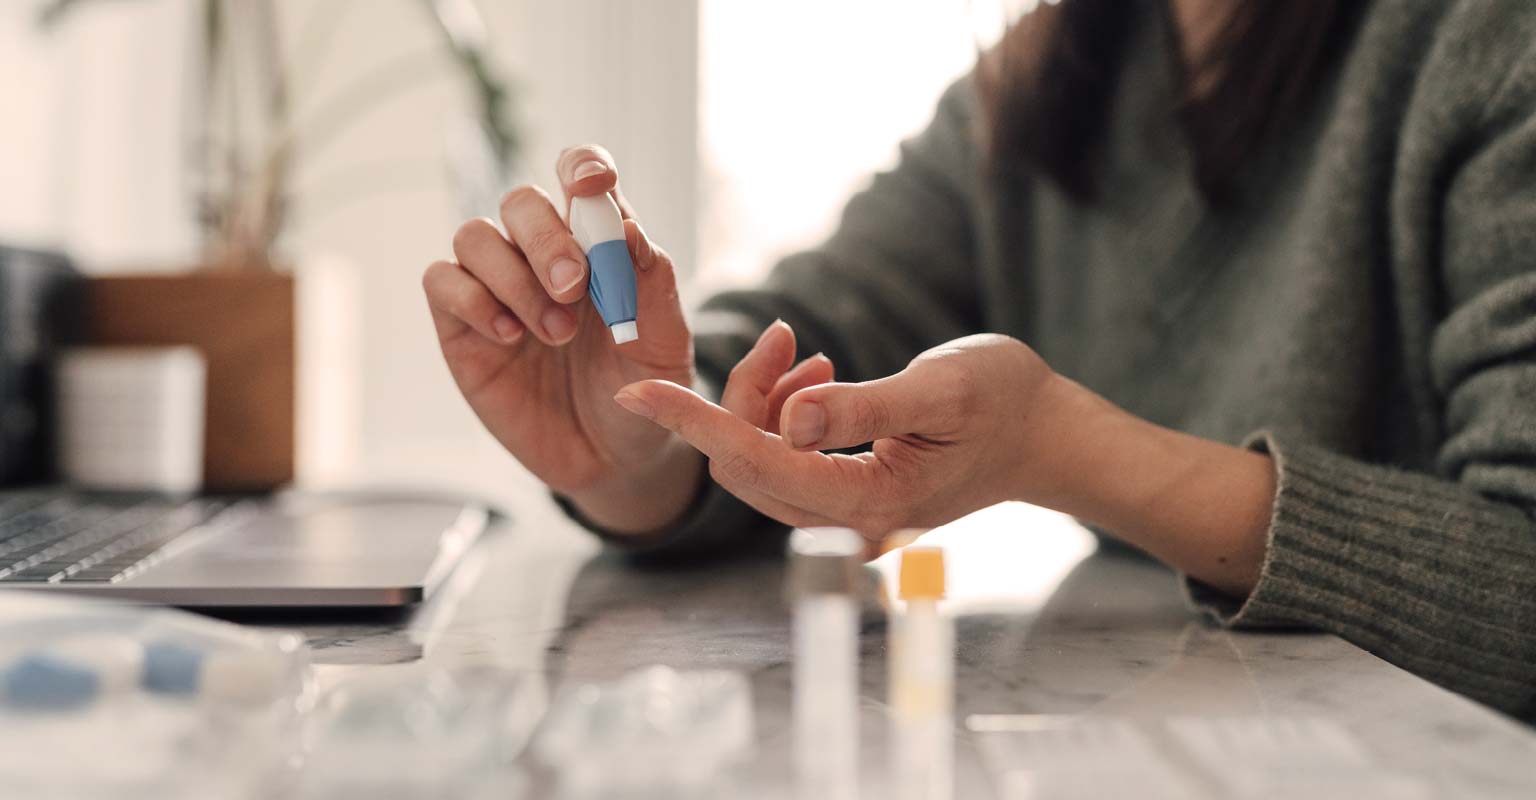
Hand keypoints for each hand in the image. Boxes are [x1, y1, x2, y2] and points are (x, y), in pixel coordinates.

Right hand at [423, 146, 705, 531]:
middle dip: (546, 238)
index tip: (591, 185)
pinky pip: (442, 282)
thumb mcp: (664, 344)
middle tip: (574, 287)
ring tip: (556, 333)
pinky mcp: (462, 327)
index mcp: (597, 244)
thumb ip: (653, 285)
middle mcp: (541, 256)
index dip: (580, 167)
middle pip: (520, 202)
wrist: (613, 459)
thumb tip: (628, 228)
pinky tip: (511, 336)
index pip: (579, 177)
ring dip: (515, 279)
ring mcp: (497, 289)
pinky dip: (473, 300)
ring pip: (476, 237)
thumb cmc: (642, 390)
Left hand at [611, 333, 1064, 538]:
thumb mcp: (940, 389)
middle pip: (745, 465)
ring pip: (759, 462)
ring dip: (765, 404)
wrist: (1044, 435)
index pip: (753, 462)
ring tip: (815, 359)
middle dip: (741, 398)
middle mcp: (846, 526)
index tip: (637, 390)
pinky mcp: (842, 503)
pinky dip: (783, 415)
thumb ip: (862, 407)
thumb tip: (790, 420)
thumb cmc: (1003, 402)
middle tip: (785, 339)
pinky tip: (819, 379)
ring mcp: (843, 521)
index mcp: (867, 504)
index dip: (693, 422)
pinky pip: (783, 461)